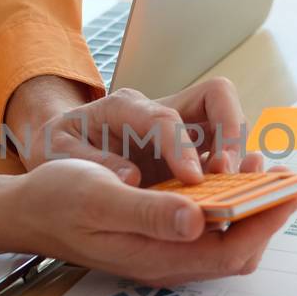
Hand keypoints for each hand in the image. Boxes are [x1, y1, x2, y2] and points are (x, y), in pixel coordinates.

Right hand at [0, 158, 296, 285]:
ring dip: (249, 209)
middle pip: (236, 250)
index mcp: (158, 258)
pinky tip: (227, 177)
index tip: (289, 189)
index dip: (266, 222)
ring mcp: (163, 253)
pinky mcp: (158, 239)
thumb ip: (149, 213)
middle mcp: (167, 263)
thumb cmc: (57, 201)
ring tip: (263, 171)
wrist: (25, 210)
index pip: (232, 252)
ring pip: (224, 240)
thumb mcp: (100, 198)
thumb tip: (198, 221)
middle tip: (283, 176)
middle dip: (266, 215)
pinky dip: (227, 206)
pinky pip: (207, 230)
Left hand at [9, 77, 249, 185]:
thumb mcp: (58, 154)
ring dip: (238, 154)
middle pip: (216, 98)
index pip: (165, 117)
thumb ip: (93, 163)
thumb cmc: (59, 147)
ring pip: (226, 123)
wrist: (57, 147)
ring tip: (240, 189)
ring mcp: (179, 129)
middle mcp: (159, 110)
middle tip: (230, 174)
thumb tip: (131, 177)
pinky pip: (222, 152)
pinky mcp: (188, 151)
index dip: (182, 146)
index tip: (193, 178)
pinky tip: (234, 197)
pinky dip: (234, 173)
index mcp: (123, 107)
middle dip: (231, 131)